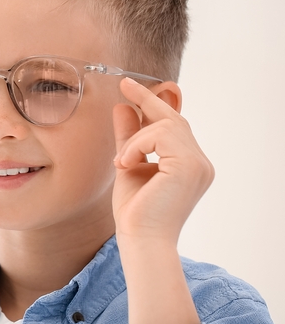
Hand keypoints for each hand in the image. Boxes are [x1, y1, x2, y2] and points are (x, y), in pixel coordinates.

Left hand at [112, 78, 214, 245]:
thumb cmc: (135, 211)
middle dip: (147, 100)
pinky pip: (160, 135)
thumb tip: (123, 107)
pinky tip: (127, 164)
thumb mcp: (129, 166)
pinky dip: (137, 145)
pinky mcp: (189, 165)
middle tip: (124, 84)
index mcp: (190, 164)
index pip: (175, 126)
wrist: (140, 239)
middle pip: (174, 120)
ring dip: (135, 139)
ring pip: (165, 125)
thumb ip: (129, 138)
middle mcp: (200, 163)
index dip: (154, 103)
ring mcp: (198, 164)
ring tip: (122, 161)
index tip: (131, 86)